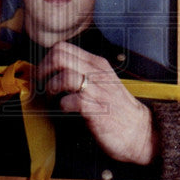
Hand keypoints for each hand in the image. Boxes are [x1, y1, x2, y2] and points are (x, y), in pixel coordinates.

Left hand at [37, 42, 156, 164]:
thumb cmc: (117, 109)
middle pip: (60, 57)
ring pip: (65, 76)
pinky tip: (65, 110)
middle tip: (41, 84)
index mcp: (97, 64)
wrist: (139, 131)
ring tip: (53, 98)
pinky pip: (71, 101)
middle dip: (43, 70)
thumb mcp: (103, 82)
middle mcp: (97, 73)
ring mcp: (98, 91)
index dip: (46, 60)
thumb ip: (83, 73)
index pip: (63, 48)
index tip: (42, 74)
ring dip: (51, 88)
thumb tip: (54, 71)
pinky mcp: (97, 109)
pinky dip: (62, 106)